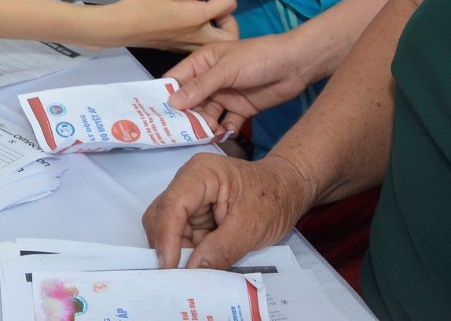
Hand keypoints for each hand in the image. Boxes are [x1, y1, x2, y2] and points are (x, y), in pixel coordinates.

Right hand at [86, 0, 238, 51]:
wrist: (121, 27)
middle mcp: (199, 36)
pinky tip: (191, 19)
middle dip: (230, 18)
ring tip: (205, 12)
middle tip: (216, 4)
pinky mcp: (179, 48)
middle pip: (232, 35)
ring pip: (218, 43)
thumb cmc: (143, 6)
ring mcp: (189, 45)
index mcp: (199, 18)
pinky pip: (203, 44)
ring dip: (219, 27)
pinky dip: (206, 33)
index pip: (229, 3)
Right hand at [143, 151, 314, 269]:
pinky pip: (181, 236)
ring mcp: (189, 199)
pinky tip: (197, 266)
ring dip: (178, 252)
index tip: (169, 267)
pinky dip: (187, 253)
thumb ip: (221, 249)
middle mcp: (187, 183)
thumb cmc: (274, 198)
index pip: (173, 204)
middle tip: (179, 276)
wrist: (288, 190)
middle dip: (168, 246)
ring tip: (192, 272)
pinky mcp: (193, 214)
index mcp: (201, 173)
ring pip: (167, 229)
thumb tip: (192, 271)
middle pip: (162, 216)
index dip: (167, 236)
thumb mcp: (251, 227)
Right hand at [164, 31, 314, 138]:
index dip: (165, 96)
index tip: (155, 115)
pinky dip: (225, 129)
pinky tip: (228, 132)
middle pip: (190, 102)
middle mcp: (210, 80)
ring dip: (206, 125)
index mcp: (202, 63)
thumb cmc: (258, 57)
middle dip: (186, 116)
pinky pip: (227, 122)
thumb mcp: (226, 69)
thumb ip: (200, 86)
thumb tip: (173, 102)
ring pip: (207, 115)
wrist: (296, 64)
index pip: (176, 80)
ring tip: (209, 132)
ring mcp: (226, 95)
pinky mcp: (242, 108)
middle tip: (181, 132)